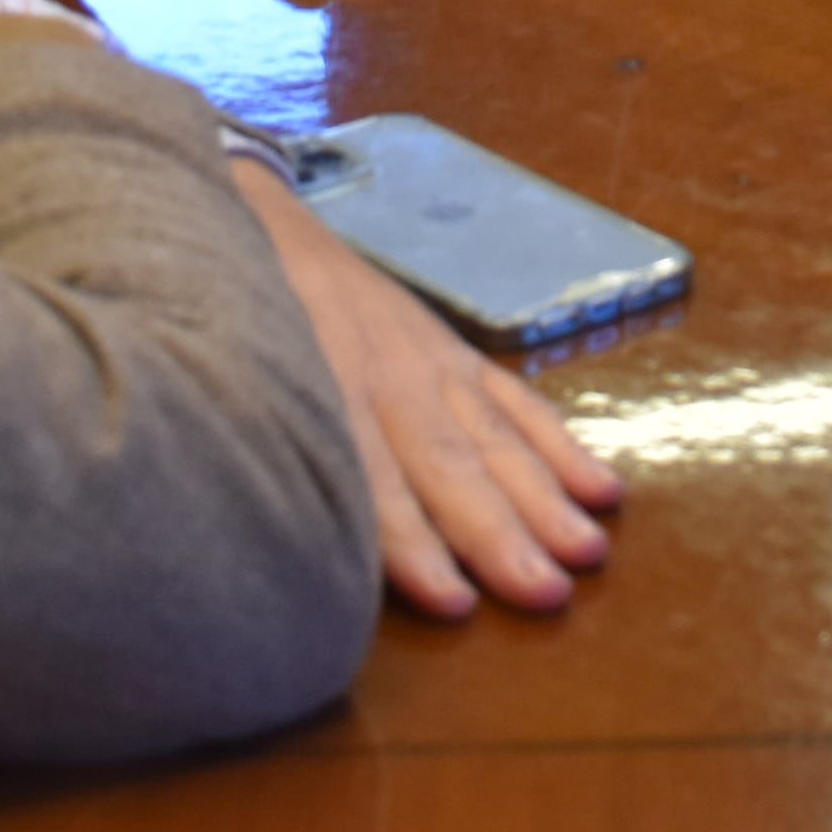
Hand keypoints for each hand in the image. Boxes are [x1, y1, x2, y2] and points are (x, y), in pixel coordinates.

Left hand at [233, 168, 618, 614]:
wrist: (261, 230)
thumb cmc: (236, 331)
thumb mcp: (230, 385)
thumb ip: (269, 451)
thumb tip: (285, 552)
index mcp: (321, 391)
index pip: (371, 480)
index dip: (413, 543)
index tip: (455, 602)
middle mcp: (384, 378)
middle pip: (447, 466)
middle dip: (501, 534)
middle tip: (548, 593)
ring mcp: (428, 362)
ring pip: (492, 437)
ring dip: (544, 499)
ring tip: (589, 552)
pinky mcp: (455, 352)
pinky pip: (515, 401)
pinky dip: (559, 445)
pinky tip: (600, 490)